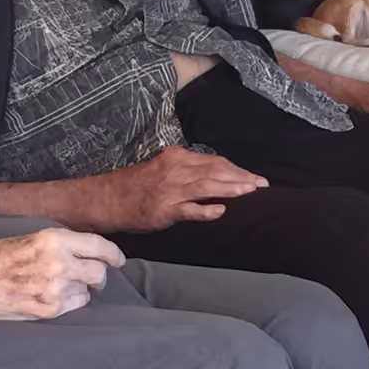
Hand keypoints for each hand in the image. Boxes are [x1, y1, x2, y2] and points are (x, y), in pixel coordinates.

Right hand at [0, 228, 124, 319]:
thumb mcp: (33, 238)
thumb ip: (62, 244)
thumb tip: (90, 252)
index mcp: (55, 240)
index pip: (99, 246)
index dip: (114, 254)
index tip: (118, 259)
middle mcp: (59, 263)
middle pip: (100, 271)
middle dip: (98, 273)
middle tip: (91, 275)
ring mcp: (56, 288)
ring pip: (89, 290)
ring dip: (82, 288)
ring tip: (60, 284)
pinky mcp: (51, 308)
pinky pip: (76, 304)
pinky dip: (71, 300)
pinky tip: (52, 295)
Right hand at [95, 146, 268, 231]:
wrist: (107, 198)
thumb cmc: (136, 186)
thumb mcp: (162, 169)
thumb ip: (187, 170)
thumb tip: (215, 177)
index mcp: (177, 158)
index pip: (215, 161)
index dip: (237, 169)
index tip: (254, 177)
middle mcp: (176, 170)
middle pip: (216, 171)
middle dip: (242, 178)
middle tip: (262, 185)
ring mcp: (170, 190)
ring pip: (207, 186)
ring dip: (231, 189)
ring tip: (250, 192)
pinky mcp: (164, 209)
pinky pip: (189, 209)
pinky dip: (206, 210)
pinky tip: (221, 211)